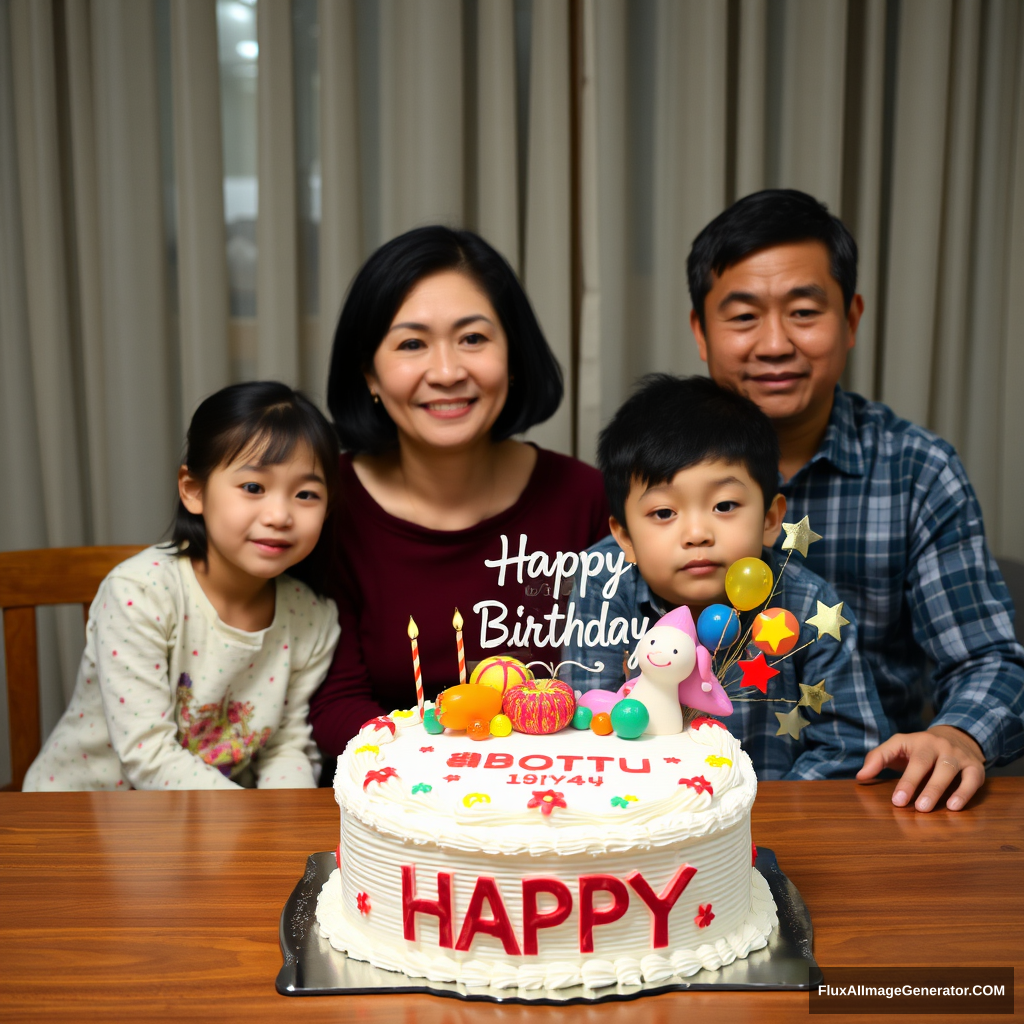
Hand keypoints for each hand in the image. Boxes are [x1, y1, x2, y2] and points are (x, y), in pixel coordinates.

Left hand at [856, 725, 985, 811]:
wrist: (958, 737)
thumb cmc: (920, 749)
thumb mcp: (898, 747)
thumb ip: (878, 758)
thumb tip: (860, 776)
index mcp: (916, 740)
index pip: (902, 755)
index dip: (899, 778)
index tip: (894, 800)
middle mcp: (938, 745)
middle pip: (924, 762)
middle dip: (914, 784)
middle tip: (904, 805)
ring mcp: (958, 755)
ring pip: (948, 770)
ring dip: (937, 789)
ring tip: (926, 808)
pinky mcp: (976, 767)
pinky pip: (972, 779)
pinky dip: (964, 793)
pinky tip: (954, 807)